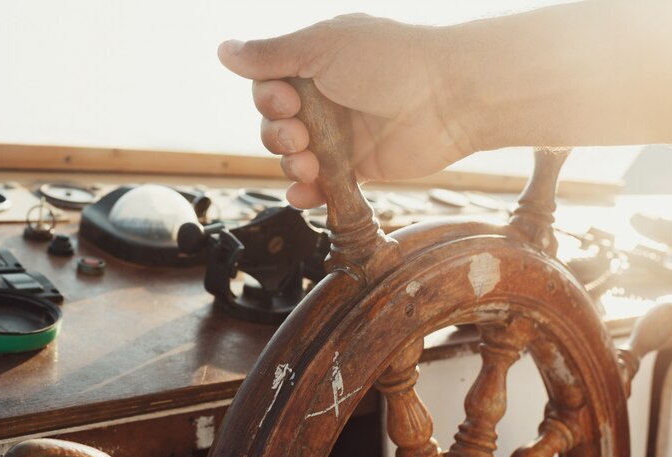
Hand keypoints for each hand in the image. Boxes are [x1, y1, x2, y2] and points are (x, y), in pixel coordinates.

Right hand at [218, 14, 475, 208]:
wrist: (449, 98)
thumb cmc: (391, 61)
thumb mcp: (322, 47)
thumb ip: (271, 55)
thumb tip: (222, 50)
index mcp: (316, 62)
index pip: (268, 85)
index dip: (267, 99)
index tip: (285, 101)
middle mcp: (325, 98)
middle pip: (275, 125)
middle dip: (278, 135)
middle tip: (301, 135)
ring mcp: (341, 134)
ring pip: (294, 157)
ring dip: (291, 164)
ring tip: (310, 164)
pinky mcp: (358, 167)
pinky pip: (321, 185)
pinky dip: (307, 193)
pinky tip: (303, 195)